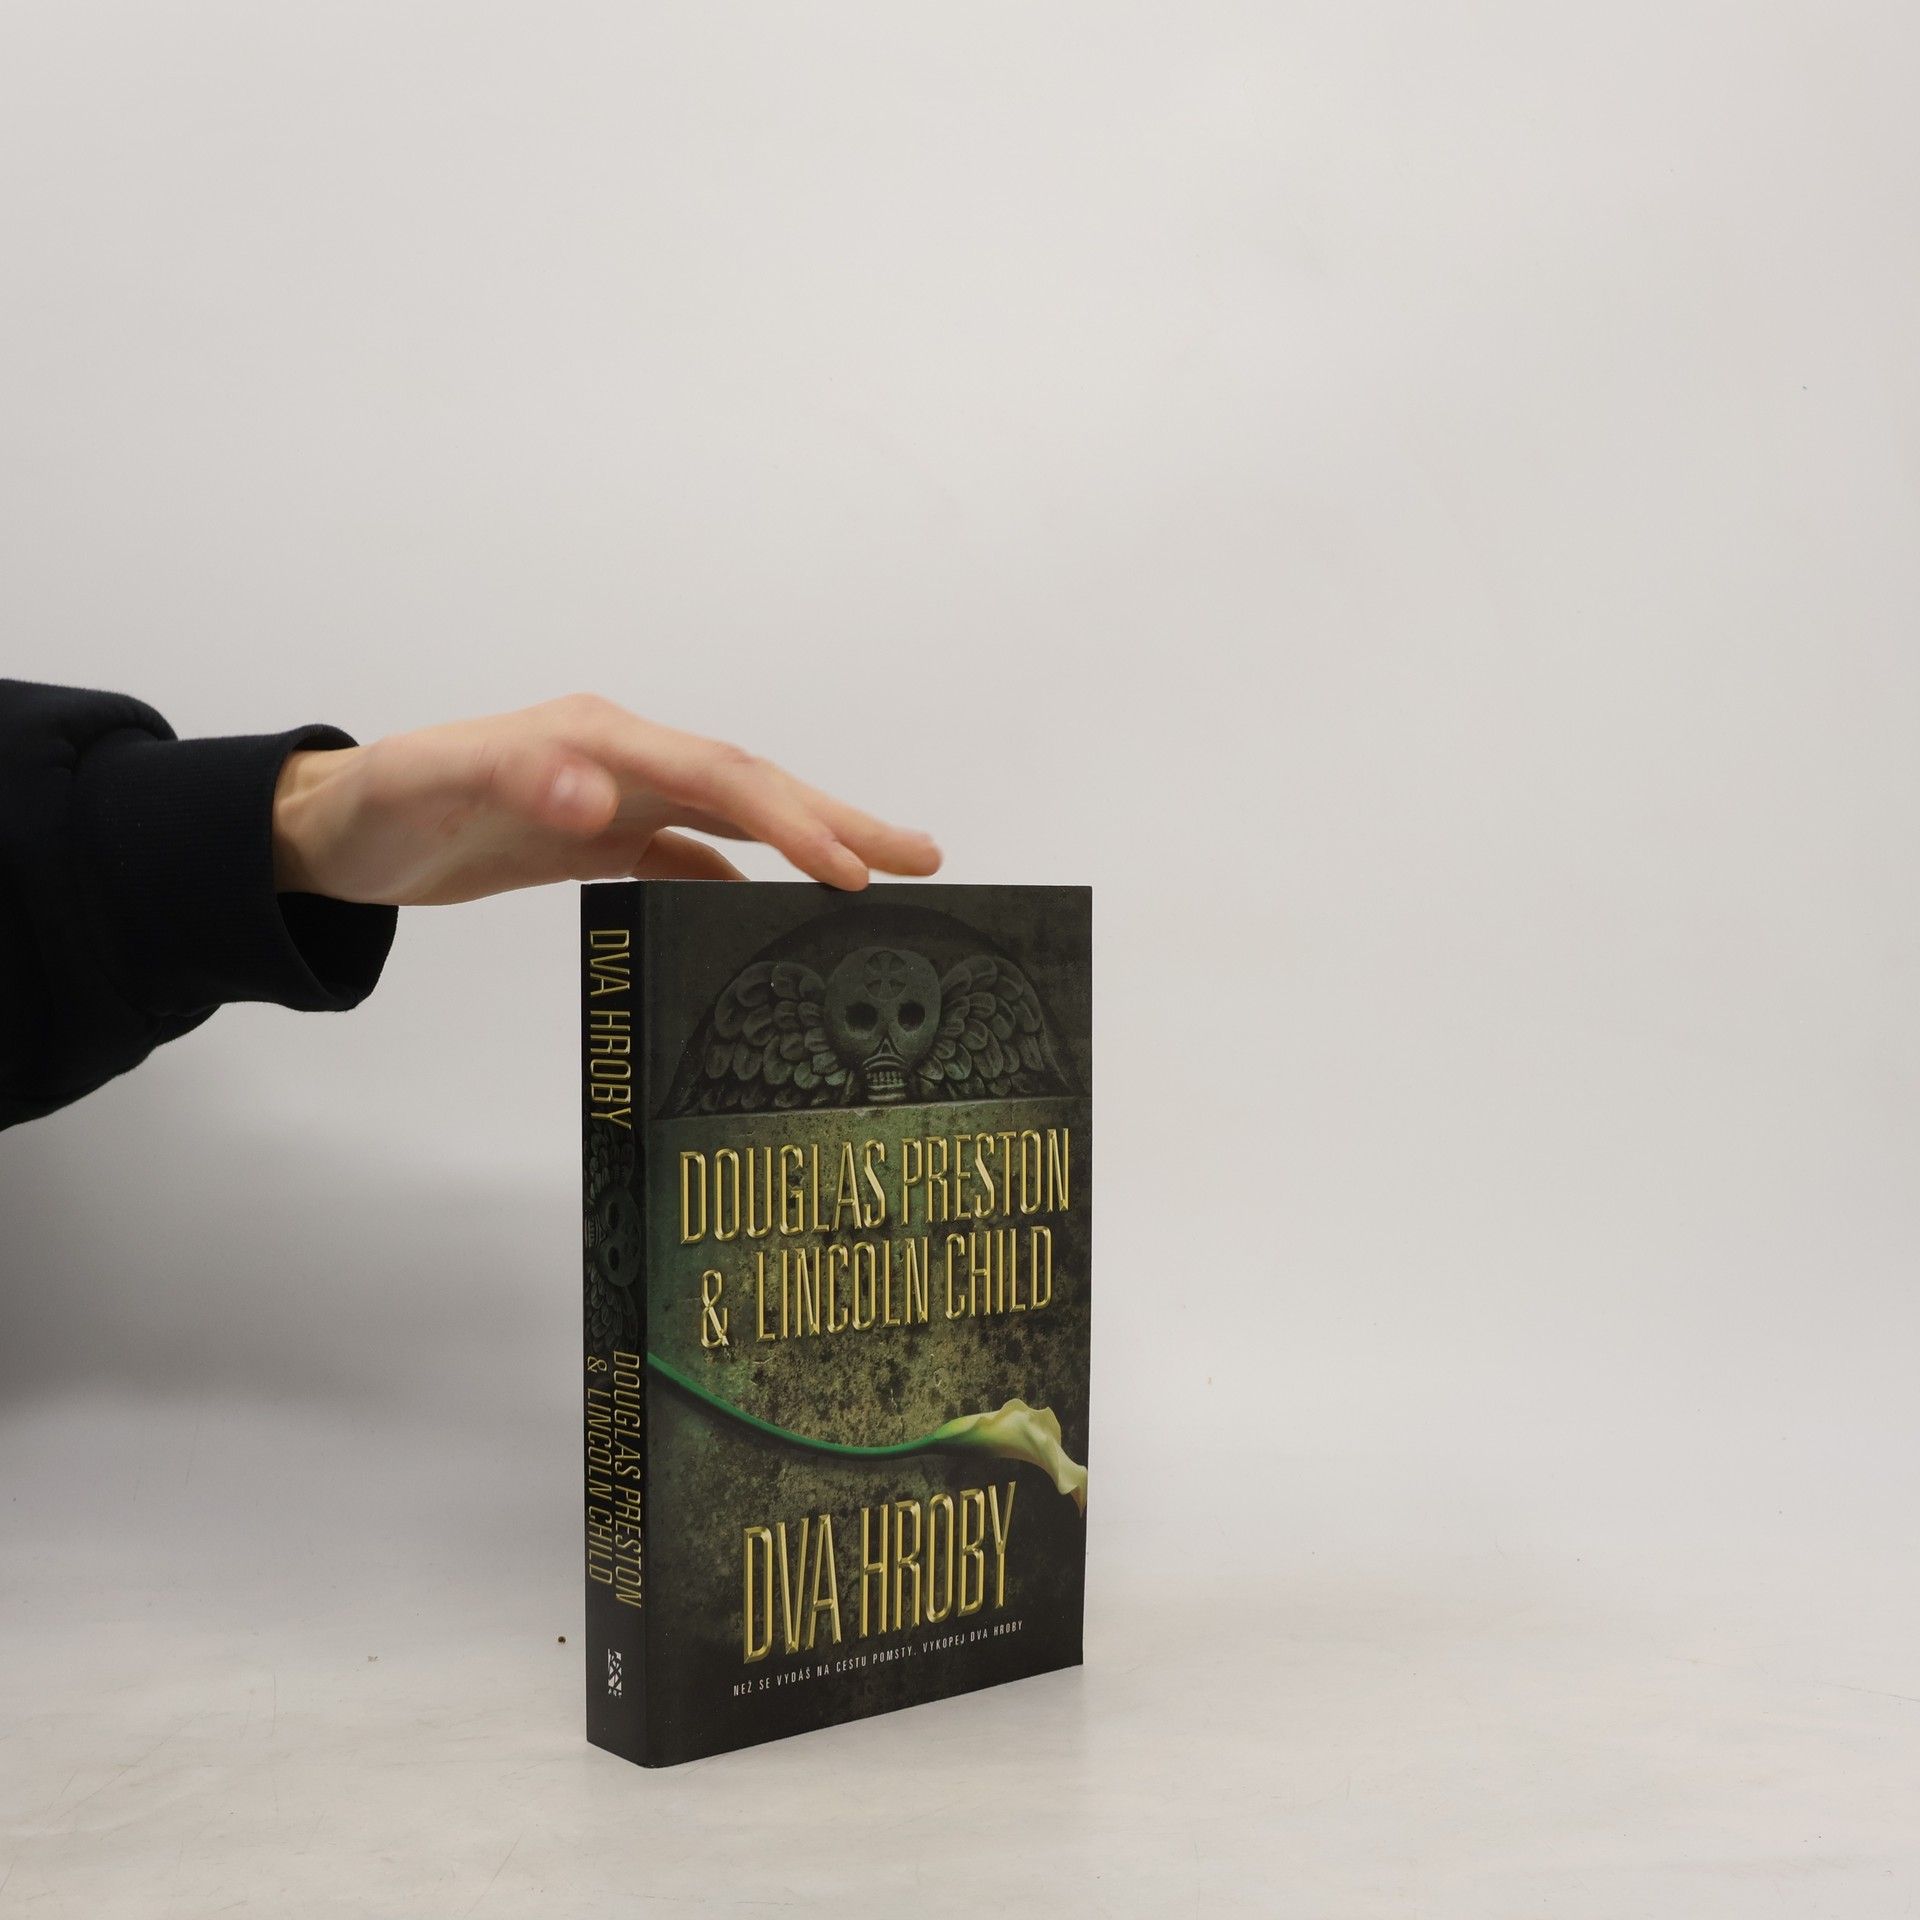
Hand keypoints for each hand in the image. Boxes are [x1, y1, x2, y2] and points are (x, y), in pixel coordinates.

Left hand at [270, 695, 941, 905]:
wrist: (333, 827)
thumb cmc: (379, 804)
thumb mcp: (437, 790)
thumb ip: (520, 783)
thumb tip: (601, 794)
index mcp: (599, 738)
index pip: (720, 779)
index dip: (792, 821)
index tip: (850, 870)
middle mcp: (621, 758)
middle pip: (753, 786)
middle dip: (840, 820)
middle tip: (924, 855)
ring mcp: (617, 795)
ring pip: (736, 816)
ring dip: (809, 840)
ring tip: (881, 871)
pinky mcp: (599, 835)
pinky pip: (690, 851)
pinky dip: (741, 873)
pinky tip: (774, 902)